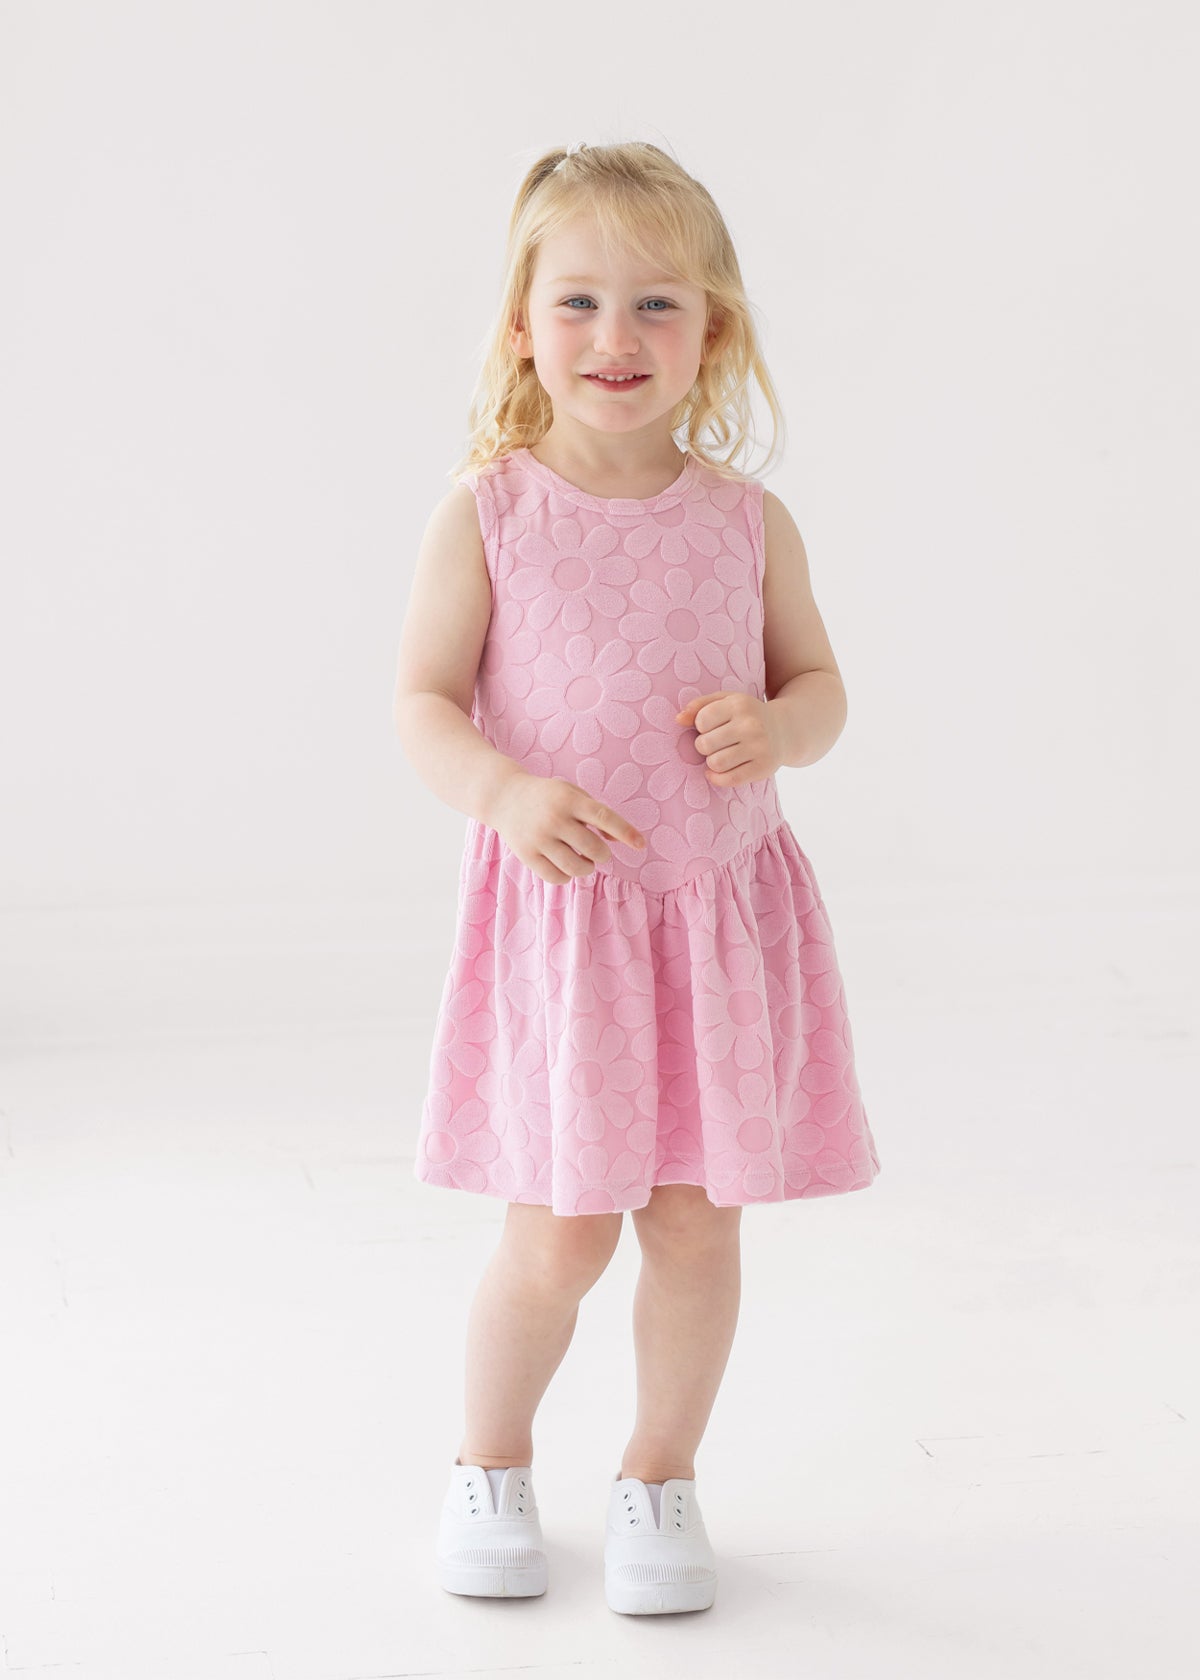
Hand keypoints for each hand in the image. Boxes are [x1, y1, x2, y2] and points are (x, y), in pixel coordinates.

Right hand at [490, 772, 646, 884]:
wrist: (504, 797)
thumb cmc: (548, 797)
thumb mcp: (572, 795)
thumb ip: (597, 815)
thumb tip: (620, 841)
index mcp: (568, 799)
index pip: (604, 817)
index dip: (626, 832)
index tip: (641, 845)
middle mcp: (554, 818)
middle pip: (593, 848)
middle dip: (602, 854)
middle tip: (598, 851)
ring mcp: (538, 838)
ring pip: (576, 867)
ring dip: (587, 868)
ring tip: (584, 861)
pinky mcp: (527, 855)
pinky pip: (557, 877)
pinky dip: (567, 876)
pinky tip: (565, 866)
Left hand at [675, 690, 785, 786]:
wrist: (785, 731)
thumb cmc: (747, 715)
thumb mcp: (726, 701)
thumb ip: (700, 706)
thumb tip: (678, 719)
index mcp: (740, 705)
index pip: (701, 720)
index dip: (700, 726)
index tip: (710, 726)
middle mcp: (751, 725)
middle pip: (704, 744)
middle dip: (704, 745)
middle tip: (714, 743)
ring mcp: (759, 748)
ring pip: (715, 763)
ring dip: (711, 762)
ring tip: (719, 755)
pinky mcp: (763, 768)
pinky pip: (729, 779)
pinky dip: (717, 778)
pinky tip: (718, 771)